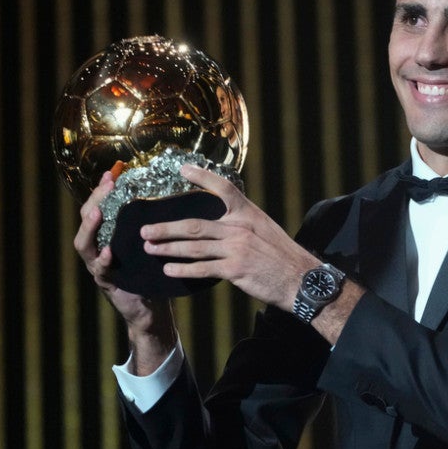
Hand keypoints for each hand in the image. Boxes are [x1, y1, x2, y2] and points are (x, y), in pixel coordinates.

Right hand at [73, 171, 174, 340]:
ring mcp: (98, 266)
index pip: (98, 206)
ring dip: (90, 228)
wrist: (150, 308)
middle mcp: (98, 248)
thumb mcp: (148, 243)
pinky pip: (100, 270)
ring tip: (97, 214)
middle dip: (94, 201)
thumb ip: (148, 223)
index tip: (112, 172)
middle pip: (86, 220)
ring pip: (84, 244)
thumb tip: (166, 191)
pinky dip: (104, 260)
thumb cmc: (151, 271)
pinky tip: (110, 251)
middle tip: (106, 186)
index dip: (101, 190)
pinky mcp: (106, 283)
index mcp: (107, 235)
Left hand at [140, 164, 321, 310]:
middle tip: (145, 229)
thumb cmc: (284, 256)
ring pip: (193, 247)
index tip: (182, 168)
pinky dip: (183, 269)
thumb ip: (244, 224)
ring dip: (168, 248)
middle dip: (166, 227)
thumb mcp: (267, 230)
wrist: (302, 279)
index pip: (224, 188)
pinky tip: (169, 270)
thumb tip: (222, 224)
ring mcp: (236, 249)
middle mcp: (240, 228)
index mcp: (248, 214)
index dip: (202, 176)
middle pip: (194, 225)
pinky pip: (202, 269)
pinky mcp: (235, 270)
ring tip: (150, 248)